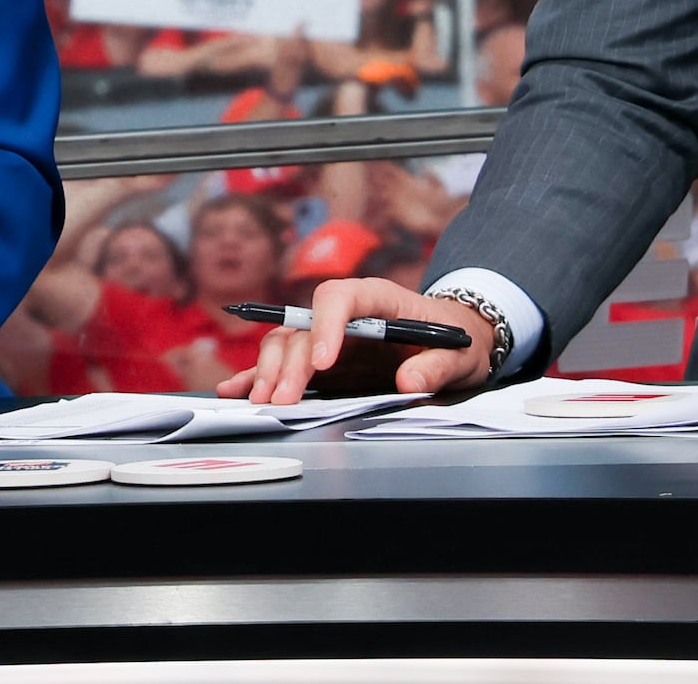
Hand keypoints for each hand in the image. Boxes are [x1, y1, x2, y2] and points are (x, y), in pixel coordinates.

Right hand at [213, 275, 497, 405]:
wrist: (455, 341)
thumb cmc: (458, 342)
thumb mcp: (461, 355)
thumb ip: (438, 366)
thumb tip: (409, 381)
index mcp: (377, 298)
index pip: (339, 297)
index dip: (326, 327)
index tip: (322, 364)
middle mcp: (345, 313)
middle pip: (304, 327)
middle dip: (290, 364)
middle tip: (283, 400)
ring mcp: (329, 336)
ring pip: (285, 342)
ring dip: (269, 370)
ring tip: (262, 401)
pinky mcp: (322, 360)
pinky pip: (284, 362)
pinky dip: (258, 374)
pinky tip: (236, 389)